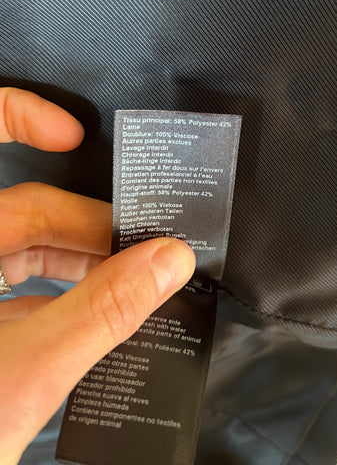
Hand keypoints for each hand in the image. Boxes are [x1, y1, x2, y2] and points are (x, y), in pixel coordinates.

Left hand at [0, 88, 194, 464]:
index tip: (71, 134)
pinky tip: (95, 313)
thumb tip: (167, 261)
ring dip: (82, 262)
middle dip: (91, 227)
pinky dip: (62, 292)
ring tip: (128, 281)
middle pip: (26, 210)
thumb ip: (103, 310)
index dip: (19, 118)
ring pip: (26, 249)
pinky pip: (19, 285)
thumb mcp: (31, 369)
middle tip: (142, 249)